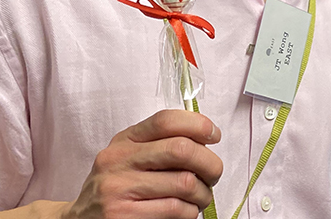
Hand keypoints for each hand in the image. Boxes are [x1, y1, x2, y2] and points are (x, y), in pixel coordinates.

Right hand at [62, 110, 223, 218]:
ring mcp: (118, 189)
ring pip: (184, 183)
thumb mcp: (129, 156)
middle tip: (214, 175)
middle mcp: (118, 160)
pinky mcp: (124, 216)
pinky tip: (185, 211)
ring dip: (203, 193)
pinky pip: (176, 209)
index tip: (214, 136)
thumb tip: (206, 138)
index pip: (166, 120)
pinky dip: (190, 211)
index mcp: (124, 140)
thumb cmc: (117, 186)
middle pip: (181, 150)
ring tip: (201, 197)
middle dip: (210, 163)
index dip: (199, 125)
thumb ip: (160, 143)